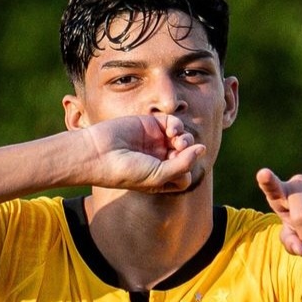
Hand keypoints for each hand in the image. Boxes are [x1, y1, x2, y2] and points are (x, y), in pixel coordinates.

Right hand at [85, 115, 206, 192]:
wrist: (98, 153)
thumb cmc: (125, 171)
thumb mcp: (157, 176)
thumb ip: (183, 164)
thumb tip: (203, 148)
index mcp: (160, 179)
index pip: (185, 176)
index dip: (186, 171)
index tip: (175, 170)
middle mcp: (159, 161)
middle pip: (186, 156)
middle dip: (188, 153)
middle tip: (178, 151)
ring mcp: (155, 142)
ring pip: (182, 139)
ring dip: (185, 139)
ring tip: (178, 142)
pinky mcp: (150, 125)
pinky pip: (173, 123)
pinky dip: (176, 125)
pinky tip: (171, 130)